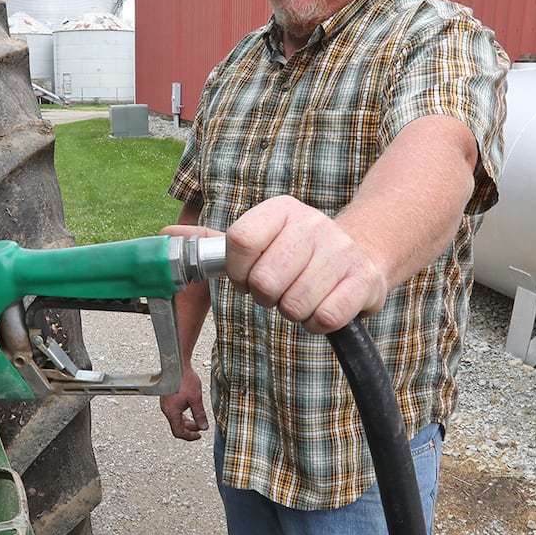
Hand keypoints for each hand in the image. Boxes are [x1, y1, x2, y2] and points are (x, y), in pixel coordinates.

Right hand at [159, 365, 209, 440]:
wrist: (176, 364)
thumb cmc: (184, 380)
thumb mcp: (196, 399)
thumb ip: (199, 414)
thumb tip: (203, 427)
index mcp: (172, 412)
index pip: (179, 432)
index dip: (190, 436)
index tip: (199, 435)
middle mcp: (166, 409)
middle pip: (177, 426)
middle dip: (190, 429)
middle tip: (200, 428)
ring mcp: (166, 404)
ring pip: (176, 418)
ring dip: (187, 421)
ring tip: (197, 419)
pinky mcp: (167, 398)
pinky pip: (174, 411)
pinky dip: (183, 414)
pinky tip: (190, 409)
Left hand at [225, 195, 387, 333]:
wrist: (363, 254)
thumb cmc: (301, 254)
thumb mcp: (264, 238)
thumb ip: (217, 242)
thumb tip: (171, 235)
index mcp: (282, 210)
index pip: (241, 240)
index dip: (238, 270)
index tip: (247, 277)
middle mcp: (313, 224)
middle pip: (264, 280)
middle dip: (266, 297)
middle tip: (279, 291)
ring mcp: (342, 251)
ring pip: (294, 305)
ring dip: (294, 312)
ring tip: (304, 296)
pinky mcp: (364, 280)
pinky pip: (325, 318)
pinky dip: (317, 323)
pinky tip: (323, 307)